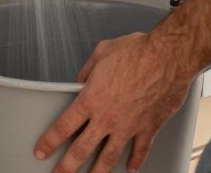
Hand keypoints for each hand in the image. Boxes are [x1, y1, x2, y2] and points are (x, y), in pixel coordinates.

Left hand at [34, 32, 193, 172]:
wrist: (168, 56)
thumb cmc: (138, 51)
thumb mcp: (102, 52)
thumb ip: (87, 70)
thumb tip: (80, 79)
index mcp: (91, 99)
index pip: (63, 127)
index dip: (49, 142)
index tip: (41, 151)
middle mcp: (107, 117)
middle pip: (81, 150)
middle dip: (66, 166)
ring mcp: (128, 126)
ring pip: (108, 157)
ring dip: (97, 172)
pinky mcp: (149, 128)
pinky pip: (140, 150)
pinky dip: (136, 161)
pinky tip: (131, 168)